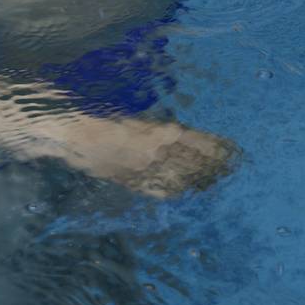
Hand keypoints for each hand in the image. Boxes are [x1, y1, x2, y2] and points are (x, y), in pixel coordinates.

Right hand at [55, 114, 239, 197]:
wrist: (73, 134)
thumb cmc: (105, 115)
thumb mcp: (138, 118)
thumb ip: (159, 129)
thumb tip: (182, 135)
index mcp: (160, 133)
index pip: (196, 144)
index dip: (215, 148)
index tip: (231, 149)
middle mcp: (155, 155)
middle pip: (192, 163)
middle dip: (212, 165)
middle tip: (231, 167)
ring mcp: (143, 171)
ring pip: (178, 178)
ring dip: (197, 178)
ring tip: (214, 178)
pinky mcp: (131, 181)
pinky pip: (157, 189)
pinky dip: (173, 189)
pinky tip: (184, 189)